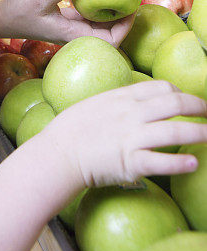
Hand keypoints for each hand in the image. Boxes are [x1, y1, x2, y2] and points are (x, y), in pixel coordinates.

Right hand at [3, 0, 134, 45]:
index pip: (110, 41)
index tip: (133, 8)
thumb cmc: (18, 11)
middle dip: (124, 15)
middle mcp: (76, 33)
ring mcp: (71, 26)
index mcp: (74, 35)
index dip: (125, 27)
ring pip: (99, 20)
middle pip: (110, 31)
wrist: (0, 19)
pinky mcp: (66, 19)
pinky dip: (96, 1)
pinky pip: (88, 12)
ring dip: (111, 6)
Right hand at [46, 80, 206, 188]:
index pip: (161, 87)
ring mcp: (132, 137)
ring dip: (199, 133)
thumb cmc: (71, 129)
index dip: (181, 93)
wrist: (58, 152)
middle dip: (199, 107)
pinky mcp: (131, 162)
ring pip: (175, 131)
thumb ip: (118, 101)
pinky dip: (181, 163)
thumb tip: (135, 103)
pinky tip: (193, 163)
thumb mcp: (96, 103)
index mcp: (122, 96)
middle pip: (175, 104)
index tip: (188, 101)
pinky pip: (161, 161)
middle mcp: (131, 113)